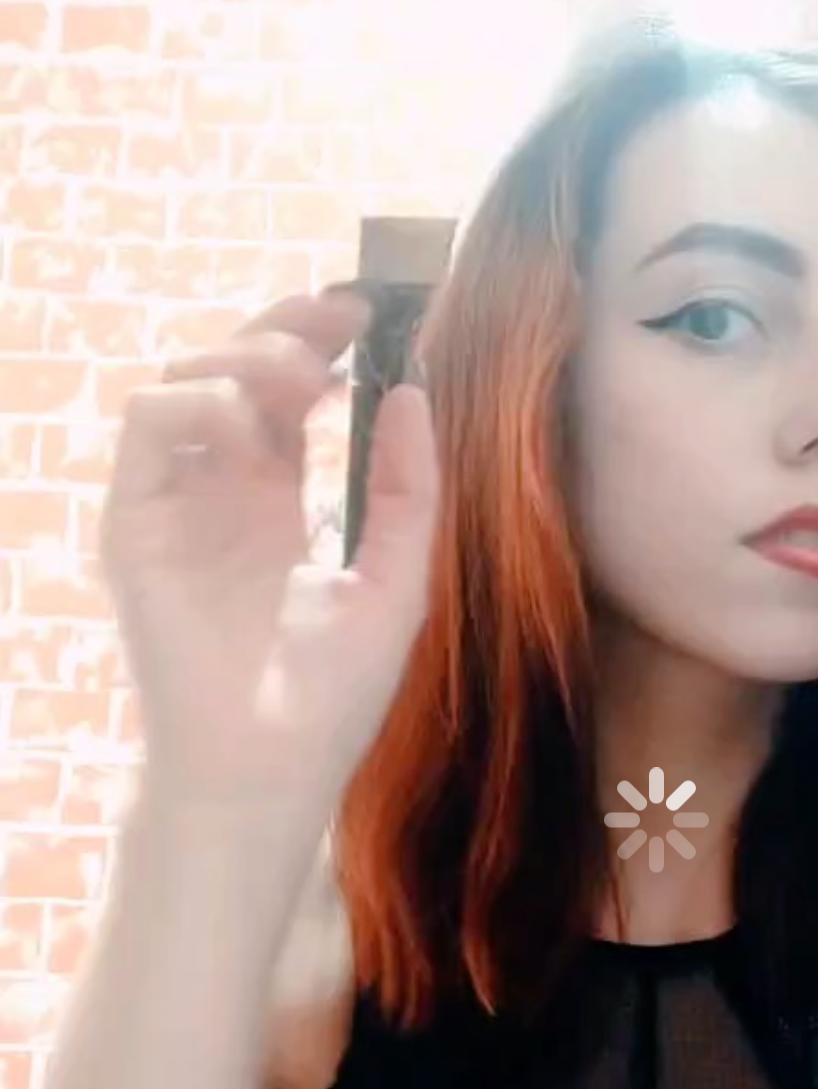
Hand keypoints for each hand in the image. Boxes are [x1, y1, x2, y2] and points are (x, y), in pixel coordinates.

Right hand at [96, 292, 438, 829]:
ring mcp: (172, 504)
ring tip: (305, 378)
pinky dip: (198, 400)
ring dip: (244, 355)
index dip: (317, 342)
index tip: (367, 316)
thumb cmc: (329, 700)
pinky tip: (253, 423)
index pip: (285, 395)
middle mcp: (217, 493)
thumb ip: (407, 490)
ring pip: (182, 378)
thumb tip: (413, 392)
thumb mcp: (397, 582)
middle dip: (283, 325)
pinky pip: (146, 425)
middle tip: (340, 316)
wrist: (267, 772)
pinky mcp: (133, 523)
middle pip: (232, 370)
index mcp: (274, 504)